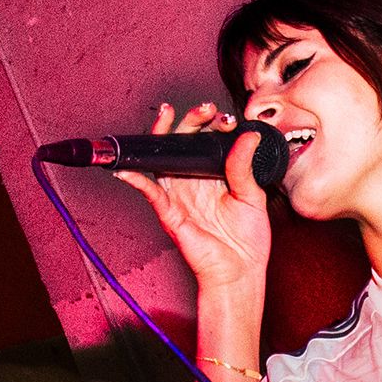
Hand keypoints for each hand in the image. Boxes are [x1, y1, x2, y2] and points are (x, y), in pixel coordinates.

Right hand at [113, 102, 271, 291]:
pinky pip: (150, 194)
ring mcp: (179, 196)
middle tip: (206, 109)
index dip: (213, 125)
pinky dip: (136, 180)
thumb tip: (248, 135)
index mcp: (214, 176)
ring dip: (162, 136)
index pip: (207, 142)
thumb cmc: (247, 240)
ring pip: (161, 159)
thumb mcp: (253, 197)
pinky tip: (129, 168)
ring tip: (168, 114)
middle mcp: (193, 182)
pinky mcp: (170, 214)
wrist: (241, 273)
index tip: (227, 118)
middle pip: (183, 143)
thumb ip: (245, 166)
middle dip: (191, 121)